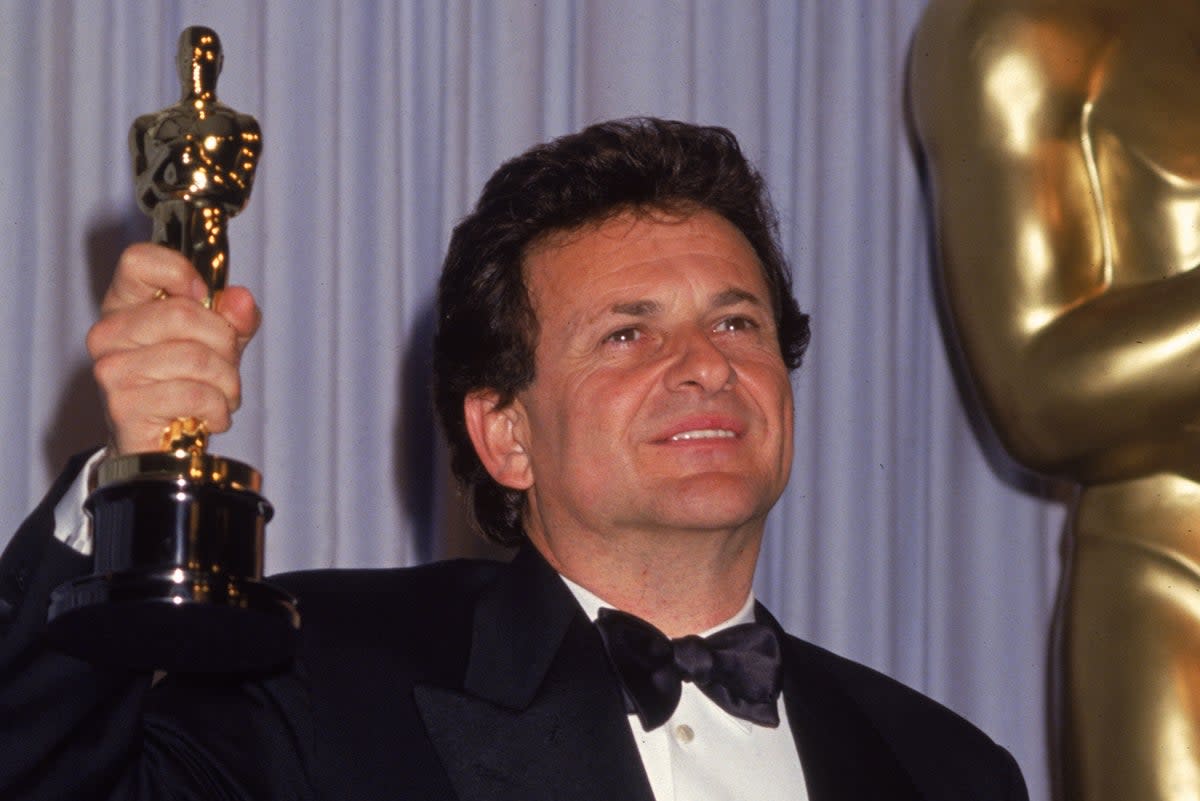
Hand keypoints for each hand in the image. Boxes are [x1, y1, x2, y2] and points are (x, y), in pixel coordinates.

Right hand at [86, 243, 260, 455]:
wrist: (159, 446)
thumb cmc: (187, 384)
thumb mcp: (218, 343)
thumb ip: (234, 318)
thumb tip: (241, 300)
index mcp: (126, 305)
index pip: (139, 260)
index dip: (180, 272)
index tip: (203, 296)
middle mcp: (109, 333)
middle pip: (184, 312)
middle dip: (224, 344)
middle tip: (226, 367)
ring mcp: (112, 369)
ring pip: (196, 357)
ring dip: (227, 383)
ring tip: (221, 396)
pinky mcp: (124, 405)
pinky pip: (193, 394)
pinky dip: (217, 409)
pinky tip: (210, 417)